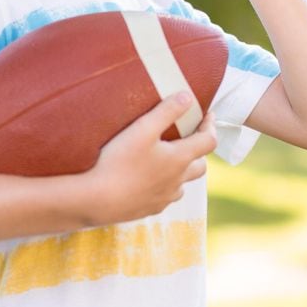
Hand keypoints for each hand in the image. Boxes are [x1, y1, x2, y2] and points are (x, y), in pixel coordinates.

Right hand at [80, 92, 216, 225]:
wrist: (96, 199)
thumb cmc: (118, 162)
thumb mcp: (142, 129)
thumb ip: (167, 111)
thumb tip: (188, 97)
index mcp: (179, 159)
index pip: (209, 141)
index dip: (210, 126)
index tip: (206, 115)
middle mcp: (177, 181)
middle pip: (201, 166)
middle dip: (198, 151)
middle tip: (187, 139)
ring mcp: (164, 198)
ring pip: (182, 184)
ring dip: (181, 171)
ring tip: (166, 160)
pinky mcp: (149, 209)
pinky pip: (165, 197)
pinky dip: (163, 186)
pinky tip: (147, 180)